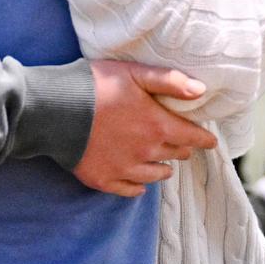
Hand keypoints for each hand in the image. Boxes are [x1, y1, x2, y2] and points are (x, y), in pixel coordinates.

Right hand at [72, 60, 216, 197]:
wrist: (54, 109)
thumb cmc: (94, 85)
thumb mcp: (134, 73)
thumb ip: (169, 81)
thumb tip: (201, 90)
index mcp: (157, 125)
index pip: (192, 137)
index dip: (203, 138)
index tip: (210, 140)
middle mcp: (146, 152)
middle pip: (175, 154)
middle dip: (181, 147)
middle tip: (179, 140)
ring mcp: (124, 169)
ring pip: (157, 175)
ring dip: (162, 167)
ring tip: (161, 161)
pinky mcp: (103, 179)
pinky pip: (130, 190)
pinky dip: (138, 186)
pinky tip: (139, 182)